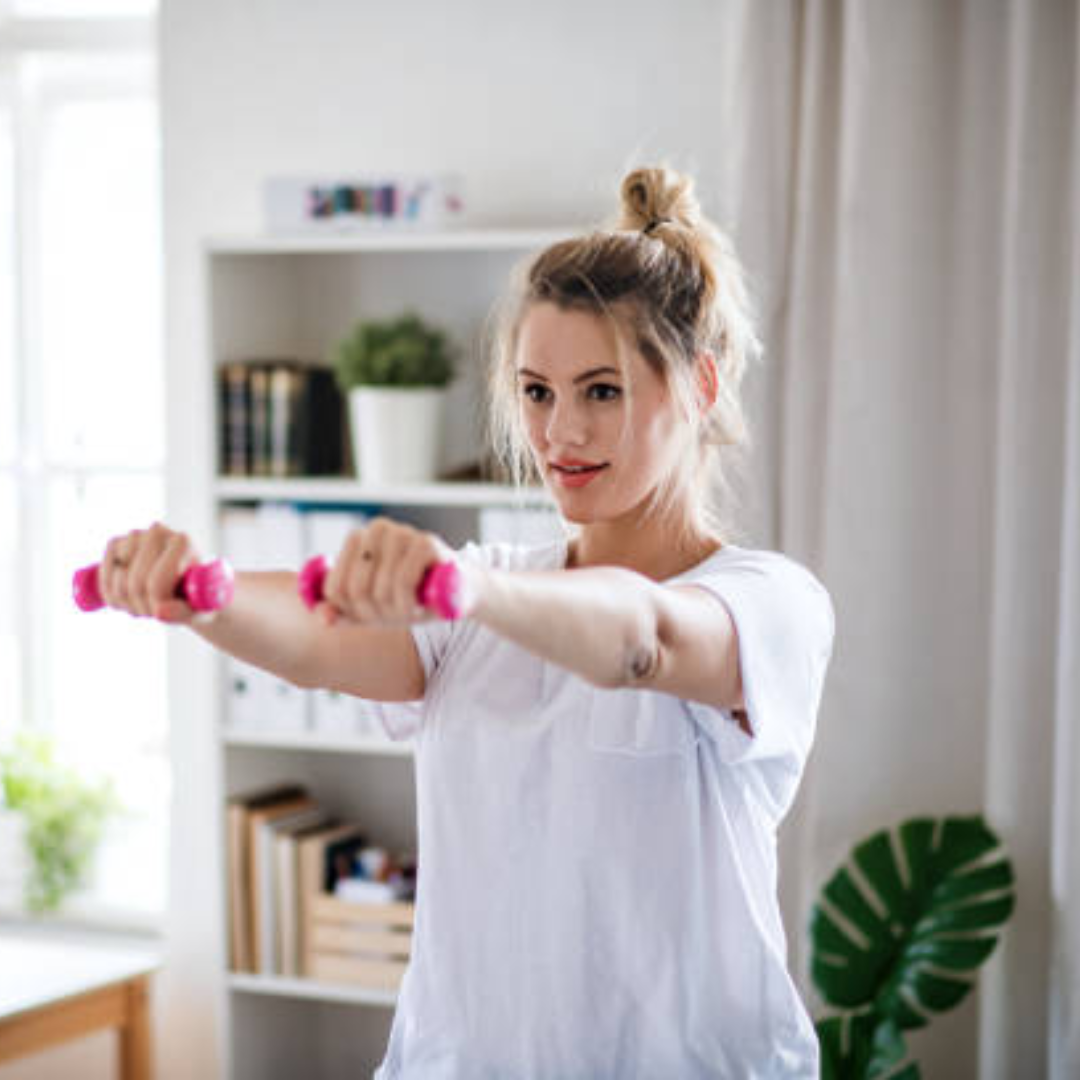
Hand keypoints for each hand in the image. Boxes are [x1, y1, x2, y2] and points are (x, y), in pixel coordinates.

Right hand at [98, 522, 201, 624]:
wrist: (188, 583)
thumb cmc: (197, 598)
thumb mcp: (199, 610)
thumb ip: (183, 612)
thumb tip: (160, 612)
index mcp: (184, 543)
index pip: (156, 583)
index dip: (156, 606)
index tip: (167, 611)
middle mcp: (158, 532)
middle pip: (136, 585)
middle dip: (143, 606)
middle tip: (158, 609)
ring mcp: (135, 536)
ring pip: (118, 584)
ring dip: (128, 604)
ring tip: (147, 603)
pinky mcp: (116, 543)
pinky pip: (103, 577)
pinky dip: (110, 594)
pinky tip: (126, 598)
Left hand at [317, 518, 466, 626]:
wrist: (461, 592)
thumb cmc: (413, 598)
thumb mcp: (373, 610)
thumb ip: (343, 613)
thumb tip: (322, 617)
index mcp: (357, 539)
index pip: (334, 589)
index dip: (353, 612)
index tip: (374, 613)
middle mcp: (377, 528)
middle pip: (355, 590)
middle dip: (376, 613)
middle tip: (397, 613)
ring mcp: (402, 532)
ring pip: (379, 589)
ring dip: (397, 611)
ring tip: (412, 607)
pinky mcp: (426, 542)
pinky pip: (403, 582)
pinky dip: (410, 603)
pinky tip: (422, 603)